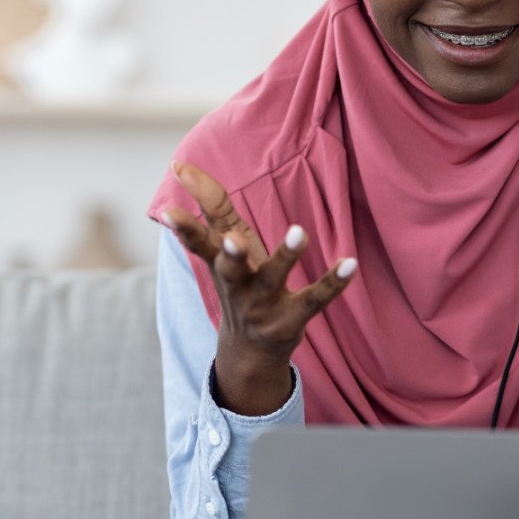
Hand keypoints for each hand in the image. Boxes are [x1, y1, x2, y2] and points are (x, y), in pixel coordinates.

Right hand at [163, 160, 357, 414]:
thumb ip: (211, 206)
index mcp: (218, 265)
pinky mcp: (292, 319)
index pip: (199, 243)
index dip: (184, 228)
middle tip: (231, 239)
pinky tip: (350, 263)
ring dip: (285, 256)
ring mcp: (263, 305)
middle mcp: (236, 285)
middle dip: (229, 253)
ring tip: (298, 232)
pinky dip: (333, 282)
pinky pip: (315, 299)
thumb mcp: (222, 248)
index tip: (168, 212)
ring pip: (273, 278)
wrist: (249, 352)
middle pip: (229, 268)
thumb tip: (180, 165)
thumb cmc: (238, 284)